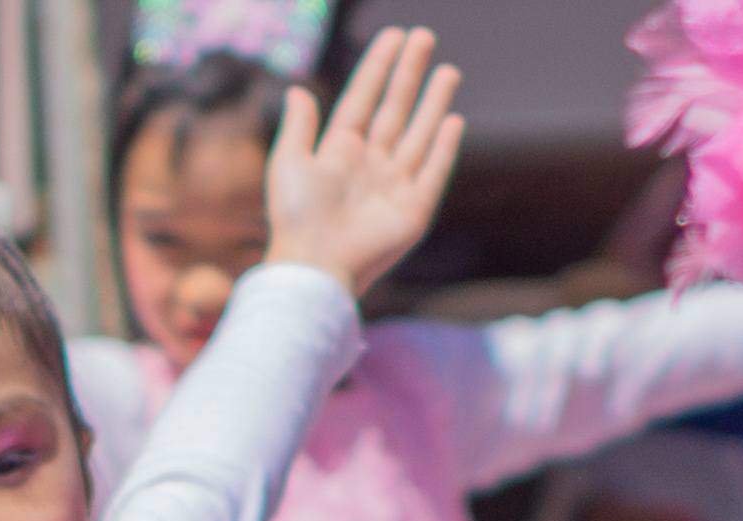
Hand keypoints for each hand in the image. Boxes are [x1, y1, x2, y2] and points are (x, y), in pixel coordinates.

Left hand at [264, 27, 463, 300]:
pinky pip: (433, 171)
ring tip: (448, 71)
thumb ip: (299, 125)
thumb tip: (297, 89)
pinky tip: (453, 120)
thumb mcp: (288, 160)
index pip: (364, 97)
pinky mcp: (415, 210)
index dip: (378, 66)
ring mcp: (396, 185)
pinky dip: (444, 147)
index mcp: (340, 149)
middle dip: (410, 73)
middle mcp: (372, 163)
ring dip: (433, 102)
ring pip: (418, 133)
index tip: (395, 37)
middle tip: (426, 38)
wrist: (316, 262)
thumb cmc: (295, 215)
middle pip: (396, 108)